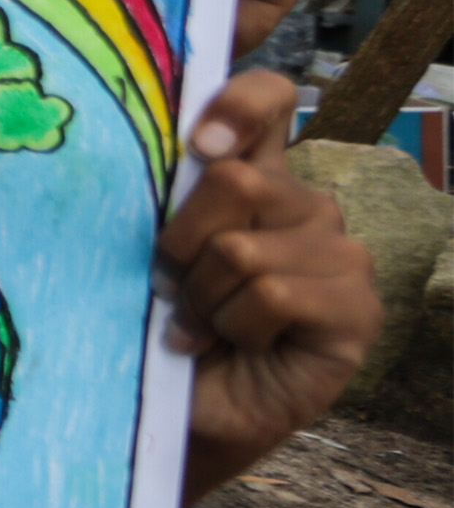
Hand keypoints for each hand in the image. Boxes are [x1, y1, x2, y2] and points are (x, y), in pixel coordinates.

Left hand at [162, 70, 378, 504]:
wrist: (176, 408)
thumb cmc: (155, 320)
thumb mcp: (150, 244)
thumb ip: (162, 188)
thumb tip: (151, 136)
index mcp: (258, 175)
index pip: (270, 98)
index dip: (239, 100)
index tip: (199, 142)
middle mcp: (307, 205)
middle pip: (236, 180)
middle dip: (181, 243)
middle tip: (172, 285)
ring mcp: (341, 256)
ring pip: (244, 249)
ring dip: (201, 296)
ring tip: (200, 324)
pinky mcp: (357, 310)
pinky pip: (272, 295)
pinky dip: (231, 325)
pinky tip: (230, 343)